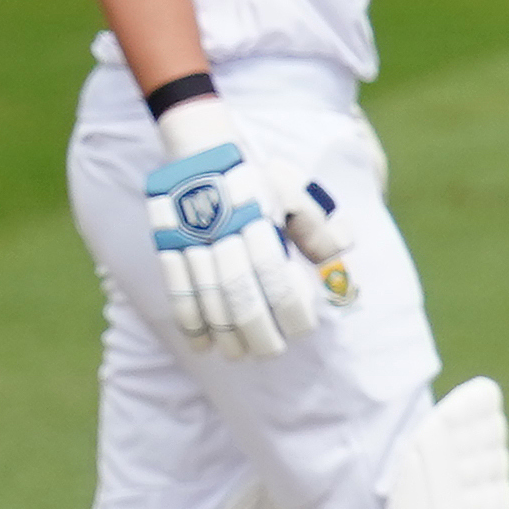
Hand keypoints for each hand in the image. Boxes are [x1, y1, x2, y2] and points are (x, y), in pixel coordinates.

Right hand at [140, 124, 322, 360]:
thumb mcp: (292, 194)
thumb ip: (316, 227)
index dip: (289, 308)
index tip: (301, 329)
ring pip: (206, 297)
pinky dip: (188, 321)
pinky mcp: (167, 245)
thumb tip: (341, 255)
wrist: (200, 153)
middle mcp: (222, 233)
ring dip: (223, 333)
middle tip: (271, 352)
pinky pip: (176, 289)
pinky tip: (201, 344)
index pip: (274, 275)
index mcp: (257, 221)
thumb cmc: (256, 182)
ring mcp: (191, 241)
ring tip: (238, 354)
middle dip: (257, 331)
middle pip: (239, 293)